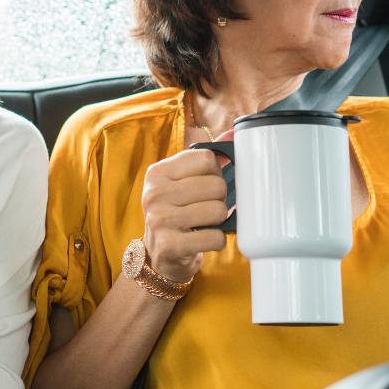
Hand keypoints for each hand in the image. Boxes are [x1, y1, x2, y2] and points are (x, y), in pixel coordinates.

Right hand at [140, 149, 229, 282]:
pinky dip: (217, 240)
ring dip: (219, 220)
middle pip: (216, 185)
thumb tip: (234, 133)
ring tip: (205, 223)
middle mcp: (155, 194)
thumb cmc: (175, 211)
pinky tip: (204, 238)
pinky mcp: (171, 245)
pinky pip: (216, 238)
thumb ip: (205, 158)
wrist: (158, 254)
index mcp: (157, 173)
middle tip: (206, 207)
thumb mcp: (181, 182)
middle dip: (220, 198)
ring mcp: (160, 220)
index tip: (205, 184)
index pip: (207, 159)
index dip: (215, 172)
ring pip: (219, 211)